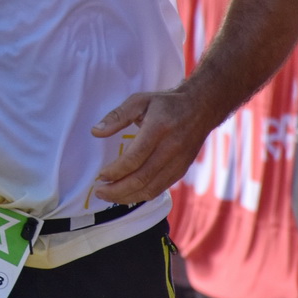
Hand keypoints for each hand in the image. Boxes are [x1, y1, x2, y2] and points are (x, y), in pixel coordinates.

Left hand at [90, 89, 212, 205]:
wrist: (201, 108)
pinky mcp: (182, 170)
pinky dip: (141, 195)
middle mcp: (171, 148)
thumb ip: (117, 116)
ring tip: (109, 196)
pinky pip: (160, 189)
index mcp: (158, 129)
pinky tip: (127, 194)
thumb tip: (96, 132)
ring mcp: (178, 162)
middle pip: (141, 178)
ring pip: (151, 188)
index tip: (100, 176)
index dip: (115, 171)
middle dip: (117, 190)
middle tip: (99, 192)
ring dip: (127, 197)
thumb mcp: (139, 100)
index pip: (134, 159)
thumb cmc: (166, 104)